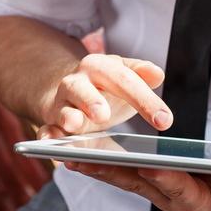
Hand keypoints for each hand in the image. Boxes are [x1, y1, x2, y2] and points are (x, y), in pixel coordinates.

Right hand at [36, 53, 171, 137]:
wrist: (71, 89)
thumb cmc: (106, 85)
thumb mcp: (124, 75)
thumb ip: (141, 74)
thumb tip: (157, 74)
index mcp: (101, 66)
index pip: (124, 79)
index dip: (145, 100)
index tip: (165, 121)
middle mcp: (78, 82)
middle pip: (83, 88)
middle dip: (92, 101)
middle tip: (104, 114)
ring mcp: (62, 103)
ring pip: (62, 108)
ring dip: (68, 117)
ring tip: (75, 124)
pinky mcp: (50, 122)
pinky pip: (45, 130)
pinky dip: (46, 137)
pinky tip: (51, 144)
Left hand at [62, 161, 210, 210]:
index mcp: (198, 200)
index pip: (178, 190)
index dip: (166, 179)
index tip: (150, 166)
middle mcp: (171, 198)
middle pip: (138, 185)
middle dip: (110, 172)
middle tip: (84, 159)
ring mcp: (158, 189)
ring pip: (123, 178)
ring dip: (95, 167)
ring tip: (66, 153)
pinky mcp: (151, 179)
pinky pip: (121, 171)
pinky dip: (99, 161)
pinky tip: (76, 151)